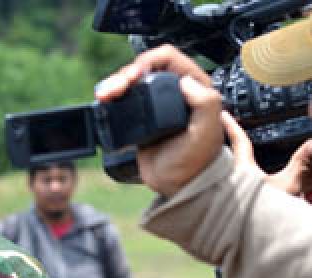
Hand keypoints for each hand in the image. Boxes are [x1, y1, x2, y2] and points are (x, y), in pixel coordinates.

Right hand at [95, 45, 221, 196]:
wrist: (179, 185)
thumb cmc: (196, 161)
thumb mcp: (207, 131)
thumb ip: (205, 102)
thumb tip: (185, 81)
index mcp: (195, 87)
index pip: (168, 58)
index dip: (148, 61)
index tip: (135, 76)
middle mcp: (175, 91)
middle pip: (144, 67)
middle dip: (125, 74)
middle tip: (114, 90)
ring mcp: (156, 104)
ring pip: (131, 82)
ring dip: (114, 84)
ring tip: (105, 96)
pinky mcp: (141, 117)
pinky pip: (123, 99)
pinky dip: (112, 98)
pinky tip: (106, 102)